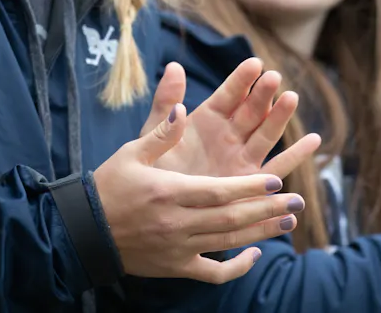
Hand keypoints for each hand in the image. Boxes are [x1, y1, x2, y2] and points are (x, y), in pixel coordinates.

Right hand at [95, 103, 306, 282]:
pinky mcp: (175, 267)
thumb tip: (184, 107)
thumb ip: (161, 131)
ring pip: (227, 243)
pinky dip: (236, 267)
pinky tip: (255, 254)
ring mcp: (177, 249)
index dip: (249, 187)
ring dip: (261, 233)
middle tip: (296, 203)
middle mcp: (176, 223)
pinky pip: (212, 273)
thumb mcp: (131, 152)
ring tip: (288, 223)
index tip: (276, 180)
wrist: (84, 232)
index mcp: (168, 192)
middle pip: (230, 220)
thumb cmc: (108, 186)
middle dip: (267, 210)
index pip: (218, 192)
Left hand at [144, 60, 320, 181]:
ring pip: (266, 133)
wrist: (159, 210)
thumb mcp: (154, 135)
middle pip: (251, 111)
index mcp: (208, 119)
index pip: (229, 95)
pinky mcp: (251, 182)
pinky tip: (313, 141)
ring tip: (291, 99)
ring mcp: (243, 157)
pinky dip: (296, 155)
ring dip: (280, 116)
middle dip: (263, 94)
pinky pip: (277, 167)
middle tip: (273, 78)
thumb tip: (173, 66)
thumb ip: (166, 104)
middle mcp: (230, 134)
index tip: (254, 64)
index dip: (241, 80)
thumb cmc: (155, 171)